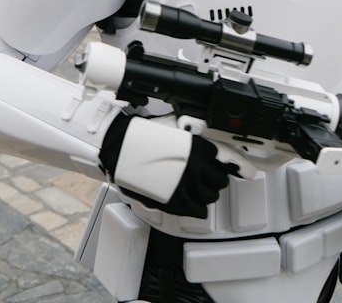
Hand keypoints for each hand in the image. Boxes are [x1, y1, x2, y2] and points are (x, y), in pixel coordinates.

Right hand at [99, 114, 237, 218]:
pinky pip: (199, 210)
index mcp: (197, 147)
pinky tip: (195, 205)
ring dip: (207, 193)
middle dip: (215, 179)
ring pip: (211, 196)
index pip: (222, 160)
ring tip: (199, 191)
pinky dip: (199, 209)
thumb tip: (204, 155)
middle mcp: (195, 167)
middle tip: (208, 178)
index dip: (217, 163)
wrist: (119, 148)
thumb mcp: (173, 131)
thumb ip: (191, 144)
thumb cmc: (141, 137)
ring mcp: (186, 185)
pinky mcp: (175, 202)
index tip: (218, 166)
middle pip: (220, 180)